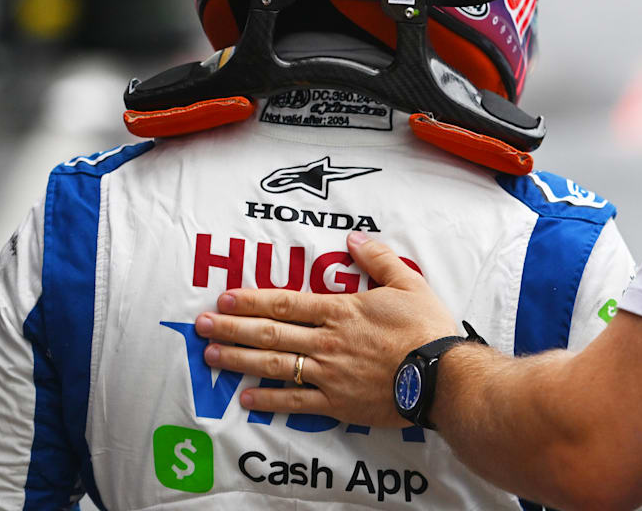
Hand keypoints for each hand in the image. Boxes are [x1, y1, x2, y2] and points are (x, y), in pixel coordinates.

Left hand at [195, 230, 458, 426]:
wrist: (440, 377)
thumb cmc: (426, 329)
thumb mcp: (408, 283)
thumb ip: (378, 259)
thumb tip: (354, 237)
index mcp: (340, 311)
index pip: (286, 303)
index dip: (252, 300)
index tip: (225, 298)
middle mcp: (326, 342)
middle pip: (269, 333)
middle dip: (231, 328)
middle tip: (200, 325)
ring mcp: (327, 374)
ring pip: (273, 365)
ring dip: (238, 360)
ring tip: (211, 356)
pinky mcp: (336, 403)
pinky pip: (294, 402)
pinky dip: (268, 400)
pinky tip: (246, 399)